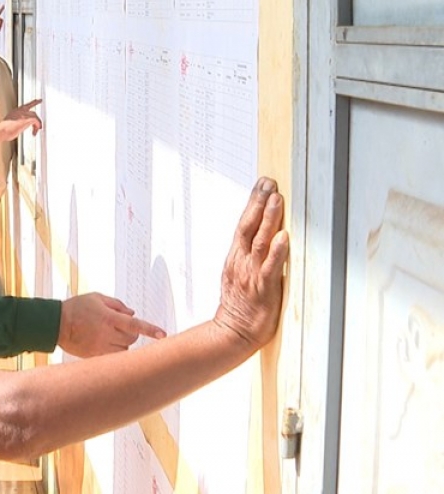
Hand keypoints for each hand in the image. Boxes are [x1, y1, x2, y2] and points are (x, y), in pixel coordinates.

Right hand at [0, 102, 42, 148]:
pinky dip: (36, 127)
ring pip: (35, 117)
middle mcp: (20, 111)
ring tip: (35, 132)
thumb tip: (14, 129)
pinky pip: (36, 121)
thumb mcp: (8, 125)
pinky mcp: (27, 118)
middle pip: (33, 112)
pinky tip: (34, 132)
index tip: (39, 100)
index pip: (26, 105)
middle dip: (38, 119)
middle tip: (40, 126)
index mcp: (15, 111)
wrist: (2, 130)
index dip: (33, 103)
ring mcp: (24, 114)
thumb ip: (14, 124)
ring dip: (36, 125)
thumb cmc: (3, 130)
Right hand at [57, 293, 166, 356]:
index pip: (135, 325)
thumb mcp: (96, 297)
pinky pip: (113, 356)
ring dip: (123, 342)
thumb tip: (132, 313)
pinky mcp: (95, 356)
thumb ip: (117, 304)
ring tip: (109, 334)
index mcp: (108, 318)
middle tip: (120, 326)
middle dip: (131, 332)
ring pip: (124, 348)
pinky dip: (114, 350)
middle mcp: (106, 334)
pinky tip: (105, 343)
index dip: (150, 329)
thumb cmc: (76, 308)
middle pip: (132, 338)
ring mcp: (101, 347)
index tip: (163, 335)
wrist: (56, 324)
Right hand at [212, 177, 288, 349]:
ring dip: (268, 219)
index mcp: (235, 258)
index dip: (252, 204)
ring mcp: (251, 274)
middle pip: (248, 227)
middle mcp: (241, 262)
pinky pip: (270, 267)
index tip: (262, 185)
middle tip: (268, 183)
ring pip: (259, 241)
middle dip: (258, 203)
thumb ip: (249, 258)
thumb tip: (265, 240)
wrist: (232, 333)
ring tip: (276, 199)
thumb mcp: (239, 276)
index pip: (243, 225)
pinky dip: (277, 251)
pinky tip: (284, 237)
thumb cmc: (240, 308)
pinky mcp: (263, 288)